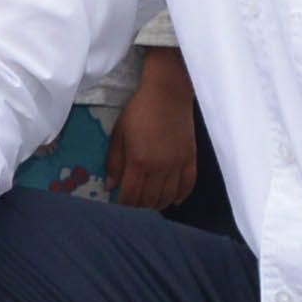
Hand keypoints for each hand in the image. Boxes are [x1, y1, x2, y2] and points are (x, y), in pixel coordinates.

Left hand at [104, 55, 197, 208]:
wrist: (168, 94)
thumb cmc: (139, 111)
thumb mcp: (119, 134)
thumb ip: (114, 162)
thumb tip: (110, 186)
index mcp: (139, 162)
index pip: (131, 196)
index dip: (124, 206)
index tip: (119, 207)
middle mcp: (160, 168)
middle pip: (150, 200)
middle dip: (139, 208)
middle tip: (133, 207)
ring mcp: (178, 164)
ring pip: (169, 196)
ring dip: (158, 204)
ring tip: (150, 205)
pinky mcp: (190, 159)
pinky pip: (188, 185)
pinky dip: (181, 196)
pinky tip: (174, 200)